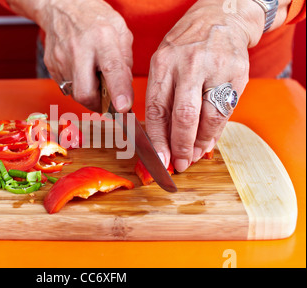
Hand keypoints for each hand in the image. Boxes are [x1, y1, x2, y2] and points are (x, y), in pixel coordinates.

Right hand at [38, 0, 133, 111]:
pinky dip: (77, 85)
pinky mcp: (52, 65)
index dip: (118, 91)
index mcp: (102, 38)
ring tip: (93, 75)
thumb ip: (125, 61)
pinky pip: (67, 86)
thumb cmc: (94, 18)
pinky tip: (81, 69)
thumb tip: (125, 90)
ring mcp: (62, 59)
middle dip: (98, 104)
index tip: (123, 108)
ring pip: (75, 93)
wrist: (61, 5)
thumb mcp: (120, 30)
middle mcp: (80, 49)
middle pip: (85, 92)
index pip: (111, 69)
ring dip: (89, 92)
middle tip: (107, 100)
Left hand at [145, 0, 264, 171]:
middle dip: (181, 146)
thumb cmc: (185, 48)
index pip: (156, 109)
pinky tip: (208, 141)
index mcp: (162, 64)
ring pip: (208, 117)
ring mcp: (215, 68)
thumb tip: (162, 140)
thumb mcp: (163, 63)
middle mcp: (188, 65)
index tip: (160, 159)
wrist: (219, 19)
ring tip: (195, 155)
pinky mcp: (237, 73)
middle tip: (180, 163)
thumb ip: (161, 98)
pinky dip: (216, 132)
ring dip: (201, 143)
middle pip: (183, 116)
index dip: (158, 139)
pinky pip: (226, 111)